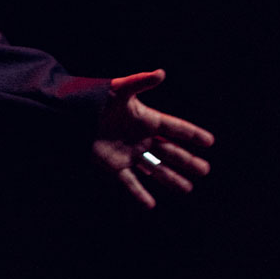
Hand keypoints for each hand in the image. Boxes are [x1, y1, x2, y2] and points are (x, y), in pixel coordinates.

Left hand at [92, 69, 213, 208]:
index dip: (191, 134)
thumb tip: (161, 73)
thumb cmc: (95, 97)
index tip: (209, 142)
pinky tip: (150, 205)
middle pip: (169, 151)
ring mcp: (128, 153)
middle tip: (204, 170)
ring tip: (187, 188)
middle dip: (187, 161)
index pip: (174, 127)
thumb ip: (140, 81)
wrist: (70, 113)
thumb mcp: (119, 88)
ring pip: (155, 168)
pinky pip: (129, 183)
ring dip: (171, 179)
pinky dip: (139, 194)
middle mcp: (141, 138)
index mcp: (146, 119)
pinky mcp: (113, 166)